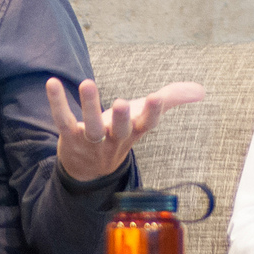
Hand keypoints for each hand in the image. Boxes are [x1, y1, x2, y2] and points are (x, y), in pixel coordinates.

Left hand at [46, 77, 205, 181]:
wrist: (88, 170)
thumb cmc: (119, 134)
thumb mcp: (144, 118)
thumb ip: (171, 100)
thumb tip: (201, 90)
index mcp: (134, 133)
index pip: (146, 125)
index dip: (153, 113)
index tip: (157, 98)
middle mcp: (113, 139)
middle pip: (120, 130)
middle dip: (122, 118)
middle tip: (121, 102)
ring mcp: (91, 141)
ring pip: (90, 127)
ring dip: (89, 106)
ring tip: (87, 83)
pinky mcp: (69, 137)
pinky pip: (62, 120)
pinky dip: (57, 103)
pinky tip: (52, 83)